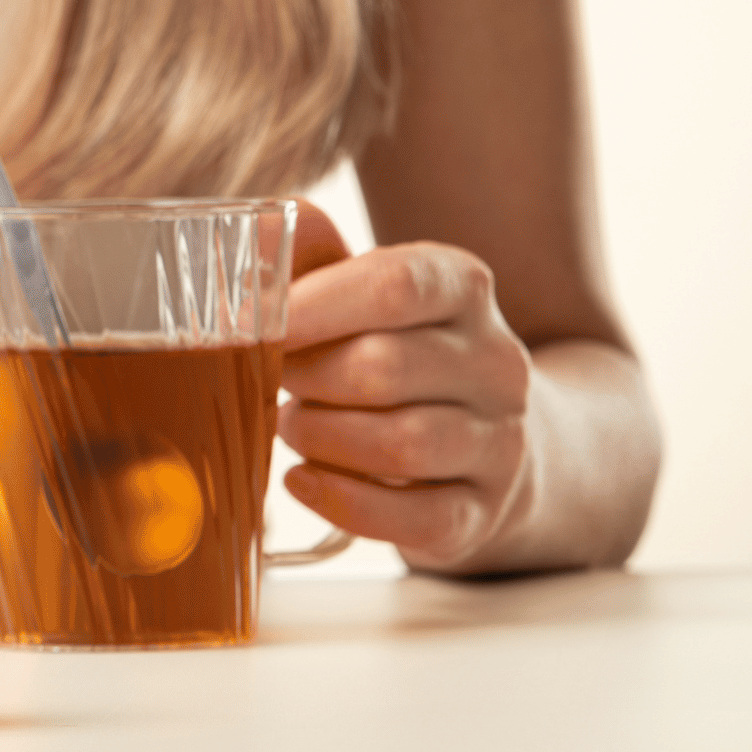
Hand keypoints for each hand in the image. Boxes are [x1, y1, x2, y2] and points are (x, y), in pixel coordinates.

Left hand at [277, 204, 536, 572]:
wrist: (482, 429)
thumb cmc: (394, 345)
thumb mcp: (363, 289)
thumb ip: (308, 257)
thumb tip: (250, 234)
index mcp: (463, 286)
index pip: (395, 285)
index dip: (313, 305)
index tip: (251, 322)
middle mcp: (496, 361)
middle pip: (385, 368)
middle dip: (307, 377)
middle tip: (272, 378)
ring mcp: (501, 441)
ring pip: (401, 445)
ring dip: (321, 437)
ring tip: (291, 424)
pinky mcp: (486, 510)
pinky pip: (414, 518)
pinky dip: (343, 501)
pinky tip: (302, 480)